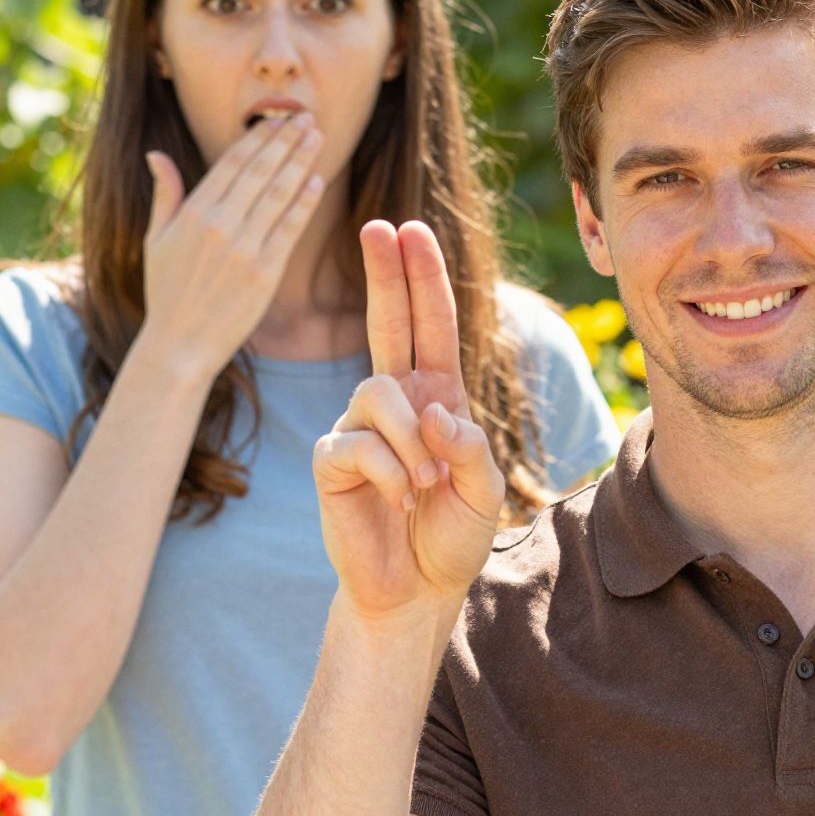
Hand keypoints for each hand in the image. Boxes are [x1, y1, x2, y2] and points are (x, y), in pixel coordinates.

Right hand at [140, 114, 325, 380]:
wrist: (180, 344)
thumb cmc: (166, 293)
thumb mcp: (155, 240)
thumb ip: (165, 195)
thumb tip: (155, 154)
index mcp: (193, 213)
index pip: (232, 164)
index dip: (258, 139)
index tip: (276, 120)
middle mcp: (220, 225)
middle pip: (260, 171)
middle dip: (285, 141)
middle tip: (306, 118)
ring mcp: (245, 249)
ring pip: (278, 194)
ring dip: (300, 162)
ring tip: (317, 137)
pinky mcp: (265, 273)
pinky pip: (290, 229)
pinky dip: (304, 202)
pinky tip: (317, 180)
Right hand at [313, 220, 504, 618]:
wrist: (415, 590)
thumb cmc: (450, 536)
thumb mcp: (482, 491)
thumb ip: (469, 448)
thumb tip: (434, 409)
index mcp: (437, 396)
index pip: (431, 327)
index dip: (422, 278)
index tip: (409, 230)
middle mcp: (397, 401)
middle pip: (388, 323)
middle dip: (386, 274)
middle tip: (378, 225)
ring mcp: (360, 427)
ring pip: (378, 391)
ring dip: (412, 439)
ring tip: (426, 484)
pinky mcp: (333, 460)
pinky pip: (358, 443)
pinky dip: (391, 473)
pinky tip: (400, 501)